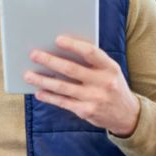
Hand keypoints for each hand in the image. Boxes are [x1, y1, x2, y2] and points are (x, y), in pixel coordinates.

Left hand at [23, 35, 139, 136]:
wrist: (127, 116)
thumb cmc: (112, 86)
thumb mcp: (110, 71)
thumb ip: (91, 62)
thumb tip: (60, 50)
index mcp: (110, 67)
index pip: (91, 53)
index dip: (74, 45)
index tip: (57, 39)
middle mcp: (103, 83)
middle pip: (71, 69)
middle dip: (50, 61)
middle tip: (33, 54)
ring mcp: (94, 98)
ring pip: (63, 87)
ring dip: (43, 80)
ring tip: (27, 74)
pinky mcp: (86, 111)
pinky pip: (63, 102)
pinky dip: (49, 96)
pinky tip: (38, 91)